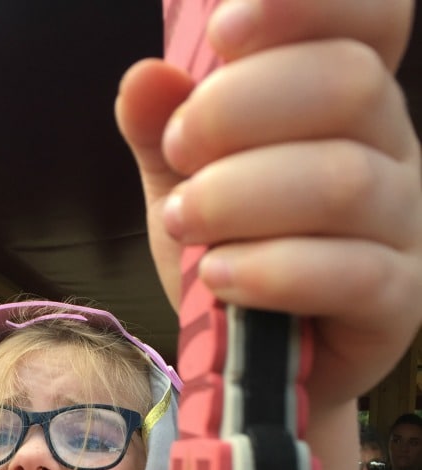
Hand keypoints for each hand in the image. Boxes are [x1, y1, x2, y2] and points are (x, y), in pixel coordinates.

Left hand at [115, 0, 421, 405]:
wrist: (250, 361)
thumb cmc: (227, 258)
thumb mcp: (183, 184)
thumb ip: (163, 131)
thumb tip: (145, 77)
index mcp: (348, 102)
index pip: (372, 16)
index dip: (308, 2)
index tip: (221, 31)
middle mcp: (392, 151)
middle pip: (350, 85)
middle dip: (240, 109)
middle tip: (180, 150)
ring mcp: (405, 228)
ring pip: (347, 181)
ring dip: (244, 195)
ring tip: (181, 221)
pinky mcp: (399, 302)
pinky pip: (353, 273)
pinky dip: (272, 270)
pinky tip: (217, 277)